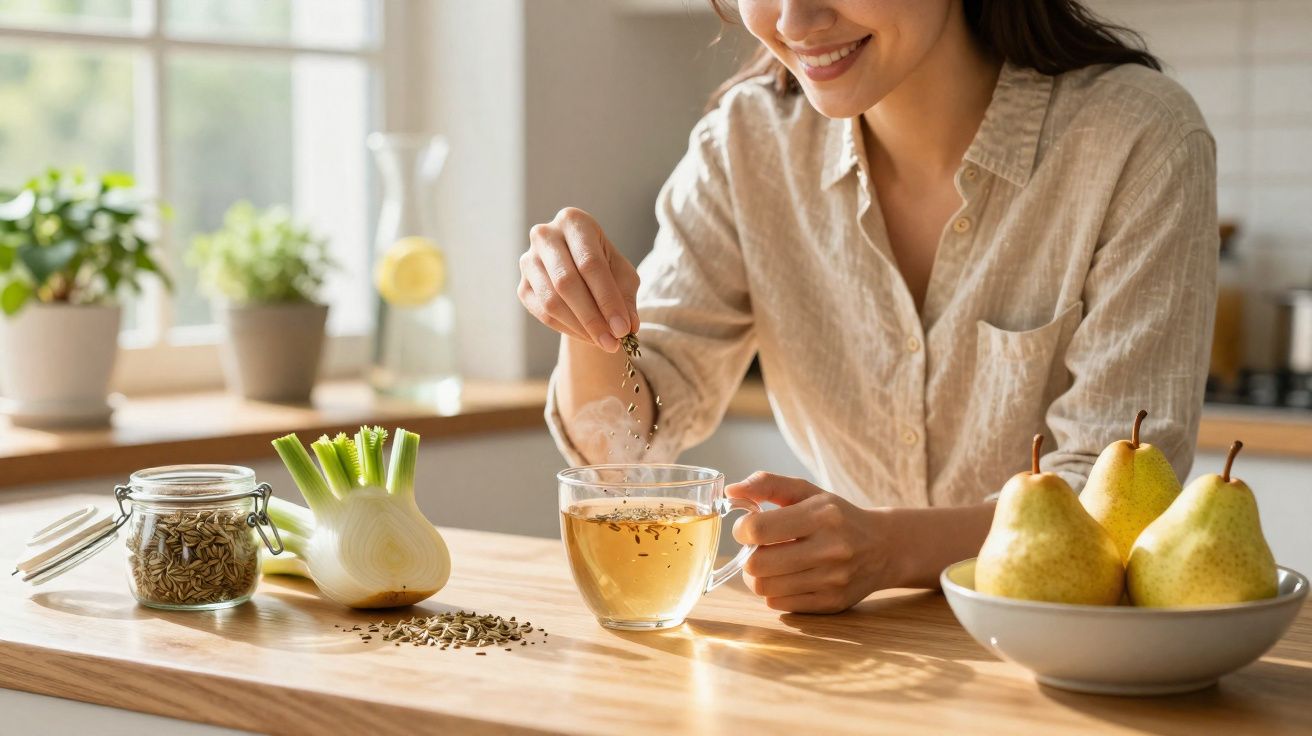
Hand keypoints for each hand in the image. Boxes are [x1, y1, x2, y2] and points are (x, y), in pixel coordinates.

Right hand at [518, 207, 639, 352]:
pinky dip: (568, 329)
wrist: (579, 271)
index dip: (607, 298)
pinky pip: (543, 313)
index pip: (590, 263)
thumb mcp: (623, 275)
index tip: (624, 328)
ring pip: (552, 301)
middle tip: (614, 342)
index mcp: (574, 221)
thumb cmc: (605, 267)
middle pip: (566, 282)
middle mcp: (545, 235)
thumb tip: (630, 326)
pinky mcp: (522, 286)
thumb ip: (626, 298)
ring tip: (604, 343)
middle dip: (593, 317)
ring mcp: (528, 261)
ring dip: (580, 327)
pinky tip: (588, 337)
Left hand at [728, 472, 904, 613]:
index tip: (748, 527)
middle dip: (749, 555)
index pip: (758, 530)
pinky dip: (775, 591)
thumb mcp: (807, 491)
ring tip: (772, 562)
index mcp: (822, 515)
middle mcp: (830, 549)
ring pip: (765, 588)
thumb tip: (730, 492)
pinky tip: (787, 577)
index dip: (742, 529)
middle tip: (759, 548)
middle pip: (757, 565)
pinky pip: (779, 604)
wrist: (885, 547)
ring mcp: (832, 580)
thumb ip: (767, 484)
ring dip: (759, 575)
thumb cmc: (837, 515)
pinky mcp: (831, 603)